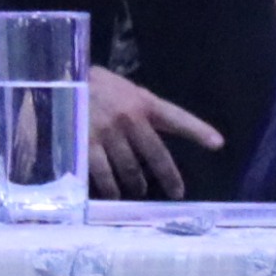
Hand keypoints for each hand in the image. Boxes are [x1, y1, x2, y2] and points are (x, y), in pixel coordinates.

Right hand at [84, 64, 222, 199]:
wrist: (58, 80)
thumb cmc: (96, 86)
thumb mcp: (126, 91)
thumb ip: (145, 111)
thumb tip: (165, 130)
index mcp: (143, 102)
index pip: (176, 117)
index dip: (198, 130)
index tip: (217, 144)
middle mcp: (129, 118)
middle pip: (156, 155)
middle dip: (168, 177)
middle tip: (176, 192)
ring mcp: (107, 133)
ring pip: (130, 169)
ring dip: (136, 185)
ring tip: (138, 191)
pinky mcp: (85, 146)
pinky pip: (103, 175)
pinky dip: (110, 188)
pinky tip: (113, 195)